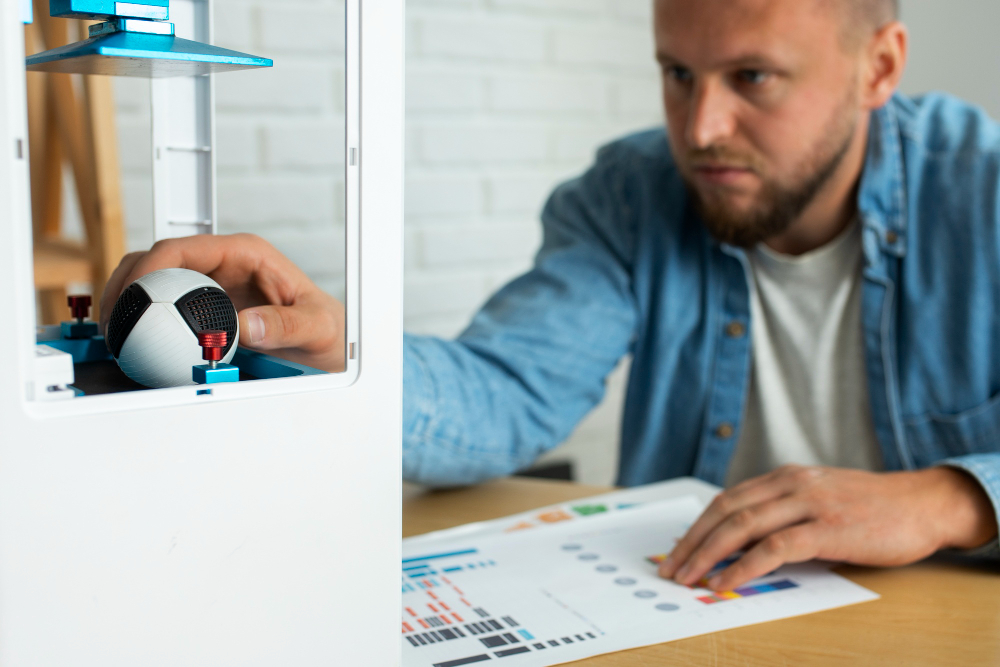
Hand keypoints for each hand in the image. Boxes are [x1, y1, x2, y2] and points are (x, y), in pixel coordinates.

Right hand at [100, 234, 345, 372]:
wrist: (329, 343)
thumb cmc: (325, 327)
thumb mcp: (315, 327)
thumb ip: (284, 325)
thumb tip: (246, 325)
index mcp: (246, 253)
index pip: (186, 247)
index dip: (153, 266)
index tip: (136, 293)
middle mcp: (223, 263)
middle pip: (158, 259)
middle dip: (128, 284)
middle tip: (114, 317)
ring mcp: (209, 284)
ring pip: (153, 279)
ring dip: (128, 300)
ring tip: (114, 329)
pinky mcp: (203, 306)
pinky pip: (163, 305)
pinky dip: (143, 318)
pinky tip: (134, 339)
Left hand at [658, 465, 997, 591]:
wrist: (921, 504)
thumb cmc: (869, 507)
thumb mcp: (818, 497)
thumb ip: (783, 510)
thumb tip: (741, 540)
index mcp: (784, 476)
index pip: (727, 500)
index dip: (698, 526)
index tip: (678, 550)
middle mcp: (790, 484)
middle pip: (725, 511)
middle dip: (692, 542)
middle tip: (671, 568)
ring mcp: (808, 504)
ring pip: (742, 527)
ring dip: (708, 554)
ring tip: (689, 577)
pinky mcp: (826, 529)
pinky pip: (773, 549)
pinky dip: (743, 566)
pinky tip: (726, 582)